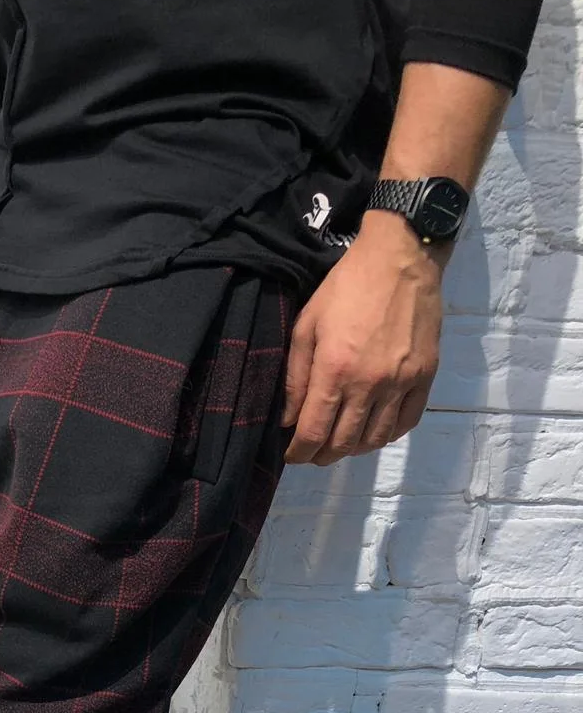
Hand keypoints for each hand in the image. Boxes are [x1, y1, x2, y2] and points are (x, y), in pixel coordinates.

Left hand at [282, 212, 445, 465]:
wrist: (401, 257)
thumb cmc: (346, 286)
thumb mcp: (307, 325)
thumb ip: (296, 376)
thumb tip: (287, 419)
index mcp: (335, 370)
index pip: (313, 432)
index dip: (299, 452)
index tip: (292, 455)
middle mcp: (369, 384)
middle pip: (343, 443)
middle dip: (322, 456)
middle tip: (313, 453)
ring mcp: (401, 382)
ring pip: (375, 439)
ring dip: (353, 449)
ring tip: (341, 443)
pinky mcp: (425, 376)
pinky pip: (406, 422)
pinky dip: (387, 435)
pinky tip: (373, 431)